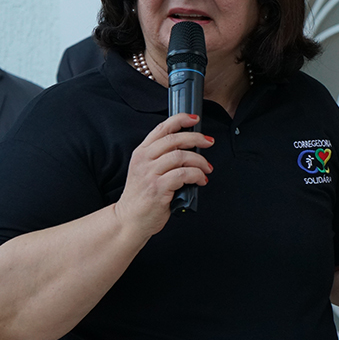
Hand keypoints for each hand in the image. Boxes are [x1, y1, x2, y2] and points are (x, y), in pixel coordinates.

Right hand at [114, 113, 213, 237]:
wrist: (130, 219)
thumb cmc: (142, 196)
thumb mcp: (146, 170)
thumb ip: (162, 157)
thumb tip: (189, 147)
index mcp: (141, 152)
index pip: (162, 128)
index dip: (180, 120)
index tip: (195, 119)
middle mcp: (144, 160)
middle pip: (174, 139)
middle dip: (196, 138)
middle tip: (208, 142)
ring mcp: (150, 174)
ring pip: (181, 156)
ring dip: (200, 161)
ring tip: (207, 169)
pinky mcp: (158, 188)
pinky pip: (184, 174)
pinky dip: (197, 175)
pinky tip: (201, 180)